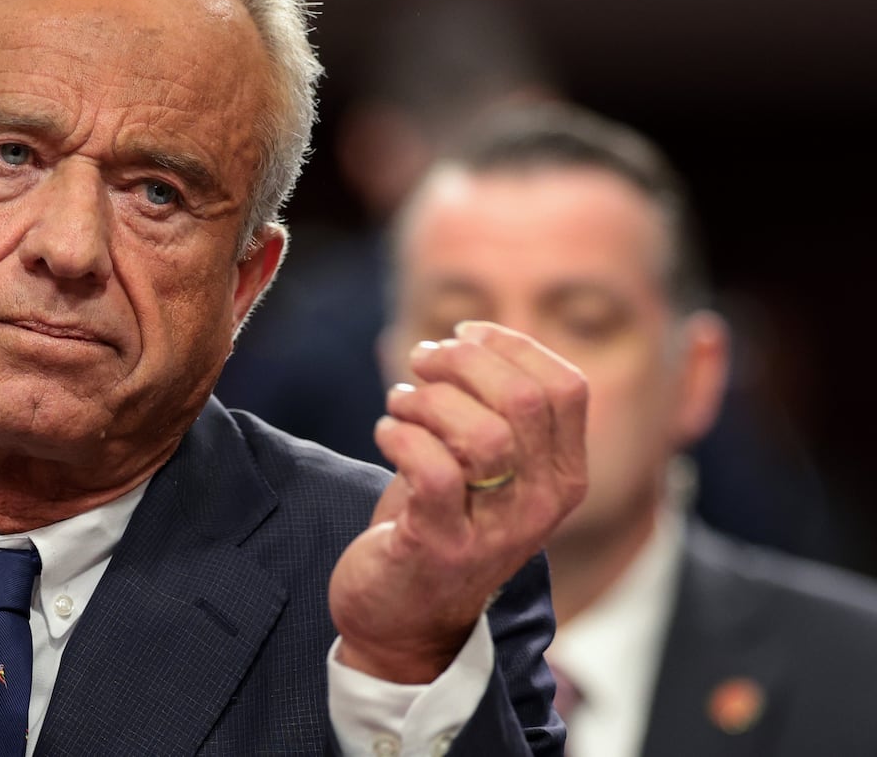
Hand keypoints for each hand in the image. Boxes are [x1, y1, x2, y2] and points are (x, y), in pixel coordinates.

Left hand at [329, 320, 587, 682]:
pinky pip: (433, 472)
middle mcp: (542, 504)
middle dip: (463, 363)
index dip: (512, 346)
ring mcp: (496, 531)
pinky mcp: (442, 547)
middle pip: (523, 401)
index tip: (463, 334)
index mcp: (564, 475)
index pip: (567, 388)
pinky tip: (385, 433)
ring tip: (401, 404)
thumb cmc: (439, 521)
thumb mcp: (482, 465)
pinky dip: (401, 436)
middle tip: (422, 364)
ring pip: (482, 434)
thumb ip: (490, 409)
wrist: (403, 617)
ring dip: (428, 400)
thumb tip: (467, 338)